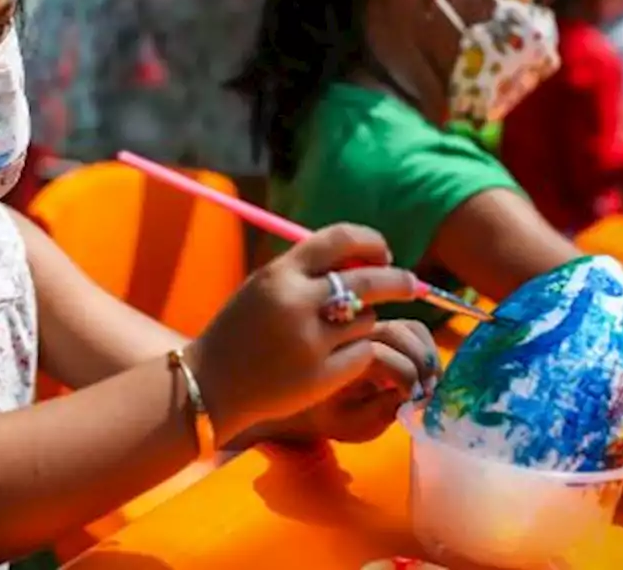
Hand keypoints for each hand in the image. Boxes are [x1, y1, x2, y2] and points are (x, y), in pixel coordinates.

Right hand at [187, 224, 424, 446]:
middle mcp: (296, 302)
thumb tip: (364, 259)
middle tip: (413, 285)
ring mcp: (310, 340)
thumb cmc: (239, 332)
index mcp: (280, 273)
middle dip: (400, 280)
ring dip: (368, 322)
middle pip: (370, 280)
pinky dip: (360, 353)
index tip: (385, 252)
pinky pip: (363, 353)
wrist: (209, 383)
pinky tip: (342, 358)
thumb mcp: (264, 288)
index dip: (371, 241)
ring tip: (345, 332)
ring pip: (368, 319)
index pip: (340, 239)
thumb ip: (306, 272)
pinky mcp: (321, 375)